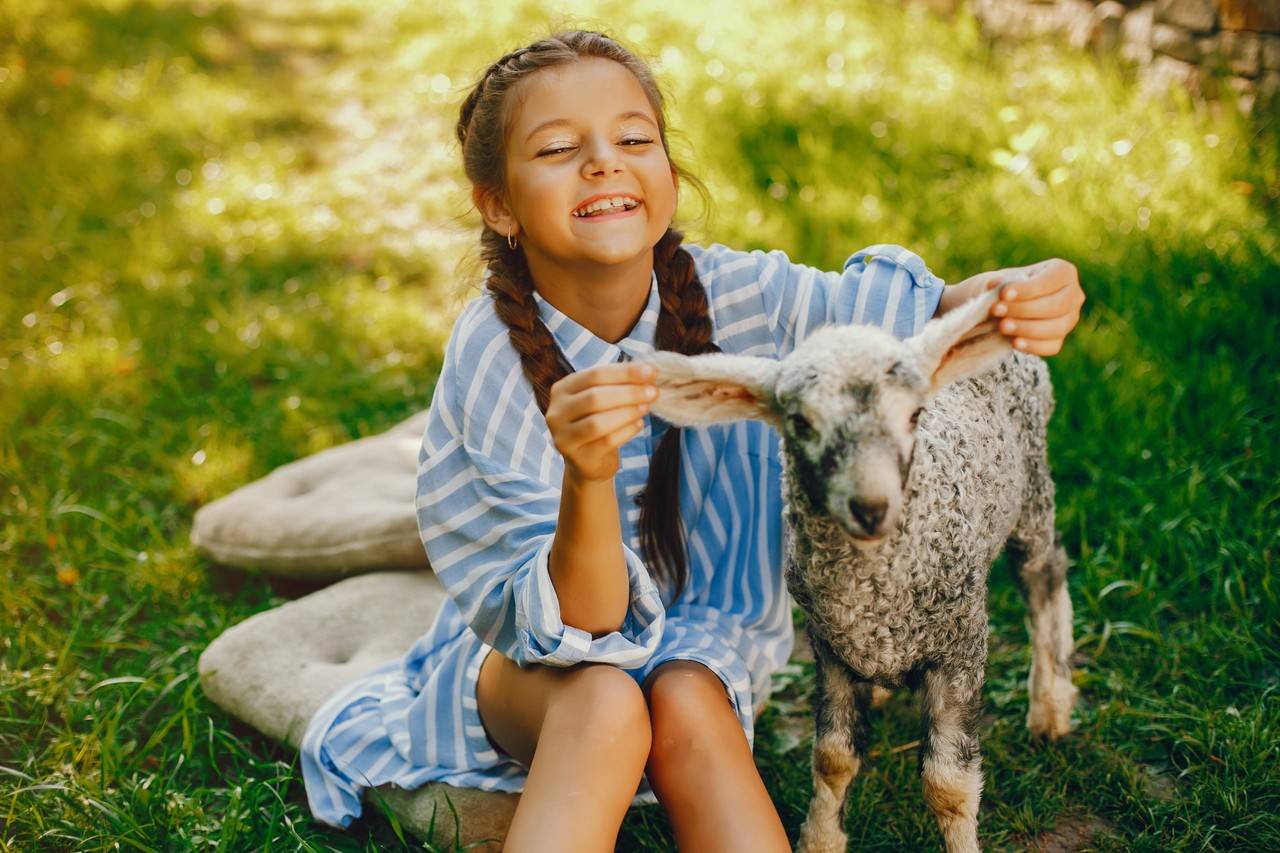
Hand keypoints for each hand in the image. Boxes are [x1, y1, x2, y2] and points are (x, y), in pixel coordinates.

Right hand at [545, 361, 658, 483]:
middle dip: (629, 393)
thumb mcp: (602, 398)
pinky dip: (626, 432)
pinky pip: (606, 442)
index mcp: (562, 389)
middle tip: (653, 392)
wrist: (587, 460)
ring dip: (628, 412)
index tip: (651, 372)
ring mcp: (563, 437)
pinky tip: (639, 424)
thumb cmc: (597, 421)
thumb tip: (649, 372)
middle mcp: (557, 412)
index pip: (594, 375)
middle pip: (595, 397)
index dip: (624, 372)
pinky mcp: (577, 457)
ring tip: (646, 407)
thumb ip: (619, 384)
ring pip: (598, 422)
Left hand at [953, 258, 1085, 355]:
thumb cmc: (1003, 289)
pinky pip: (1051, 346)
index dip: (1028, 289)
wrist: (1000, 310)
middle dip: (1024, 309)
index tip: (1004, 294)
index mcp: (1063, 271)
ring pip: (1056, 327)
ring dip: (1027, 328)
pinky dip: (1033, 346)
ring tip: (1002, 326)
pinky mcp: (1059, 339)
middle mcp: (1074, 295)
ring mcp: (1069, 319)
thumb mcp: (998, 281)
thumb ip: (996, 282)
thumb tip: (994, 283)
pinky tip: (1015, 343)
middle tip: (996, 310)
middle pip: (1056, 305)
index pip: (1050, 281)